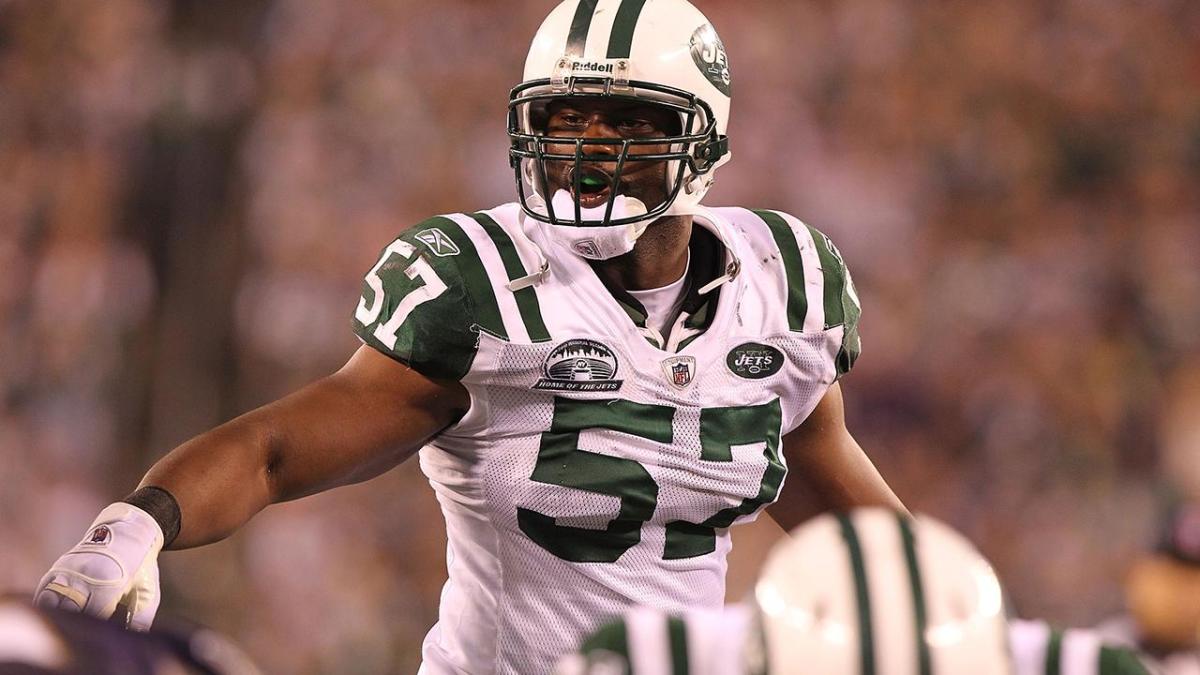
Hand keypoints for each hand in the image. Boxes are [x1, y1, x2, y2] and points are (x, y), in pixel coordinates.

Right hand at [34, 502, 164, 630]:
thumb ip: (141, 618)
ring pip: (52, 604)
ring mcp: (69, 570)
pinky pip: (44, 592)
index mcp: (109, 582)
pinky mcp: (59, 567)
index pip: (94, 617)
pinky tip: (58, 611)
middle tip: (89, 626)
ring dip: (60, 615)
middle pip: (71, 613)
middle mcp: (84, 576)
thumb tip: (131, 639)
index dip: (97, 629)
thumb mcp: (148, 591)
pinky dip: (47, 605)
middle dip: (78, 624)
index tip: (102, 633)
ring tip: (73, 619)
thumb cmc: (141, 564)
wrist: (128, 530)